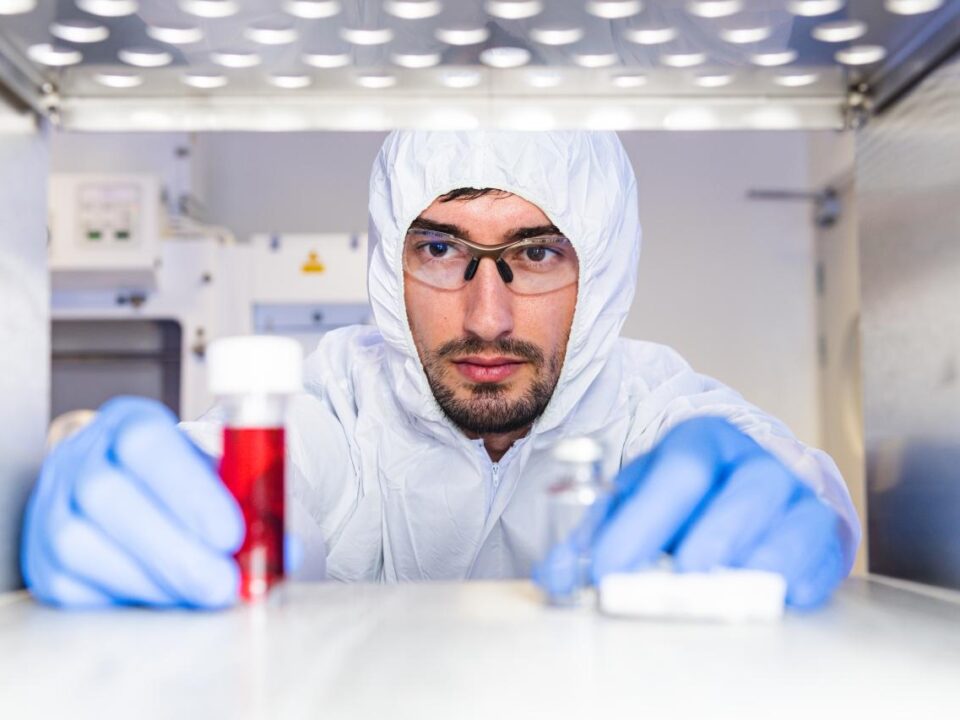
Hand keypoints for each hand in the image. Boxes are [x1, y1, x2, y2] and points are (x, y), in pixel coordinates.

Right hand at [21, 397, 244, 608]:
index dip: (189, 492)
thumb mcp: (215, 469)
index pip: (147, 444)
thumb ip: (247, 500)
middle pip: (108, 497)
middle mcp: (79, 459)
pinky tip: (168, 597)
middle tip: (223, 582)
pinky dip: (129, 597)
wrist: (120, 485)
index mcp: (128, 423)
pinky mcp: (42, 560)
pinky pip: (73, 586)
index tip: (231, 534)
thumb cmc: (176, 478)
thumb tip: (282, 549)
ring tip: (203, 592)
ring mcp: (51, 508)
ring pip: (81, 545)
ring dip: (153, 579)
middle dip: (174, 550)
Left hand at [535, 417, 848, 608]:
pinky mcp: (828, 532)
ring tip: (712, 595)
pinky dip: (796, 581)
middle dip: (704, 544)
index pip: (678, 472)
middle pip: (742, 495)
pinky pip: (822, 558)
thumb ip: (595, 539)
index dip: (643, 523)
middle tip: (667, 587)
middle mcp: (756, 460)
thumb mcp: (634, 506)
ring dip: (751, 566)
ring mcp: (799, 494)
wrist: (748, 487)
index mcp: (701, 440)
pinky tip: (765, 597)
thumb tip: (558, 575)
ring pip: (791, 524)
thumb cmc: (685, 501)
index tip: (608, 571)